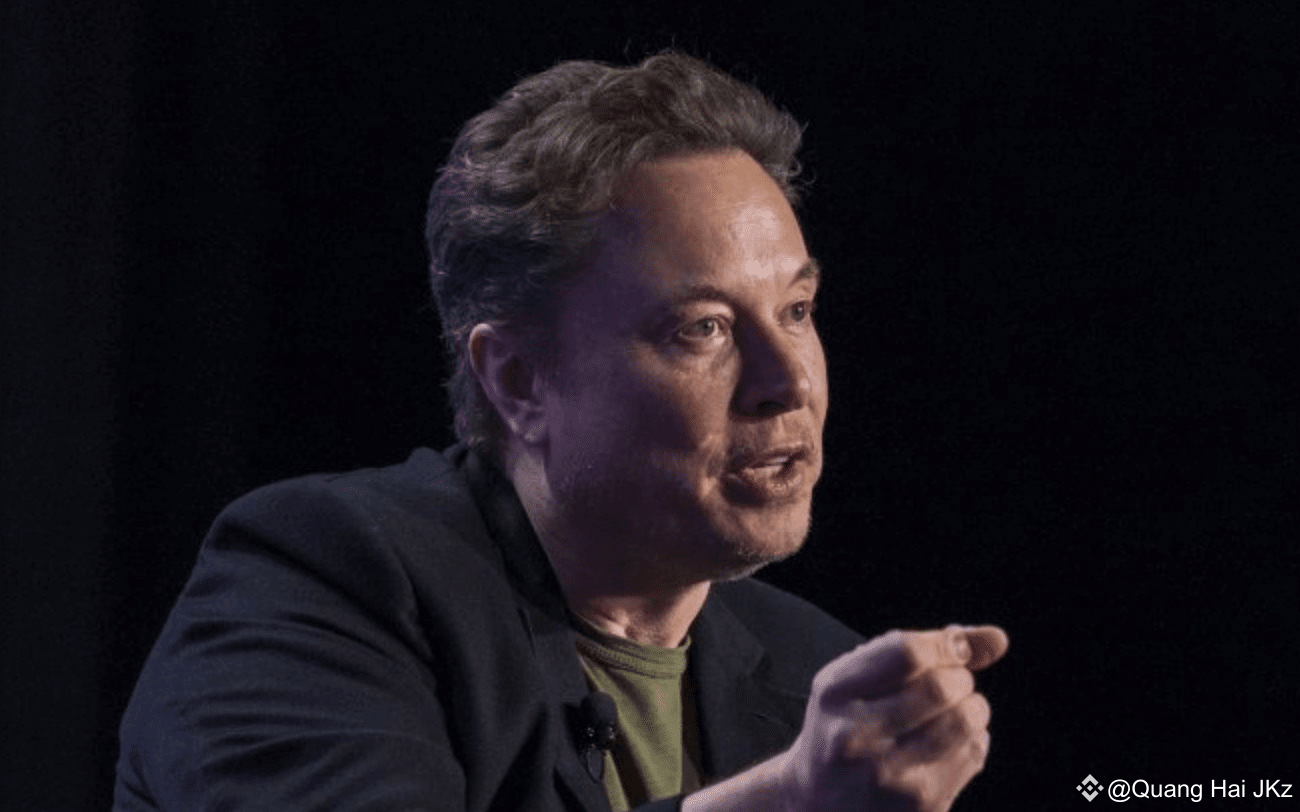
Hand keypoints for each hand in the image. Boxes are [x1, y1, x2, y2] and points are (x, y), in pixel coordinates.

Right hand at [779, 625, 1008, 811]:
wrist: (819, 803)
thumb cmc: (845, 729)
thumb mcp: (858, 681)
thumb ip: (919, 649)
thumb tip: (998, 638)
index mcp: (834, 693)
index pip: (908, 653)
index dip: (946, 644)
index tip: (955, 649)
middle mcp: (855, 735)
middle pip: (940, 687)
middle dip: (961, 677)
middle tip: (952, 683)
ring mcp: (888, 776)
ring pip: (965, 722)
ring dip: (973, 708)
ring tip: (956, 710)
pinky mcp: (919, 803)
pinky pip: (973, 754)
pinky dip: (973, 740)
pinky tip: (949, 744)